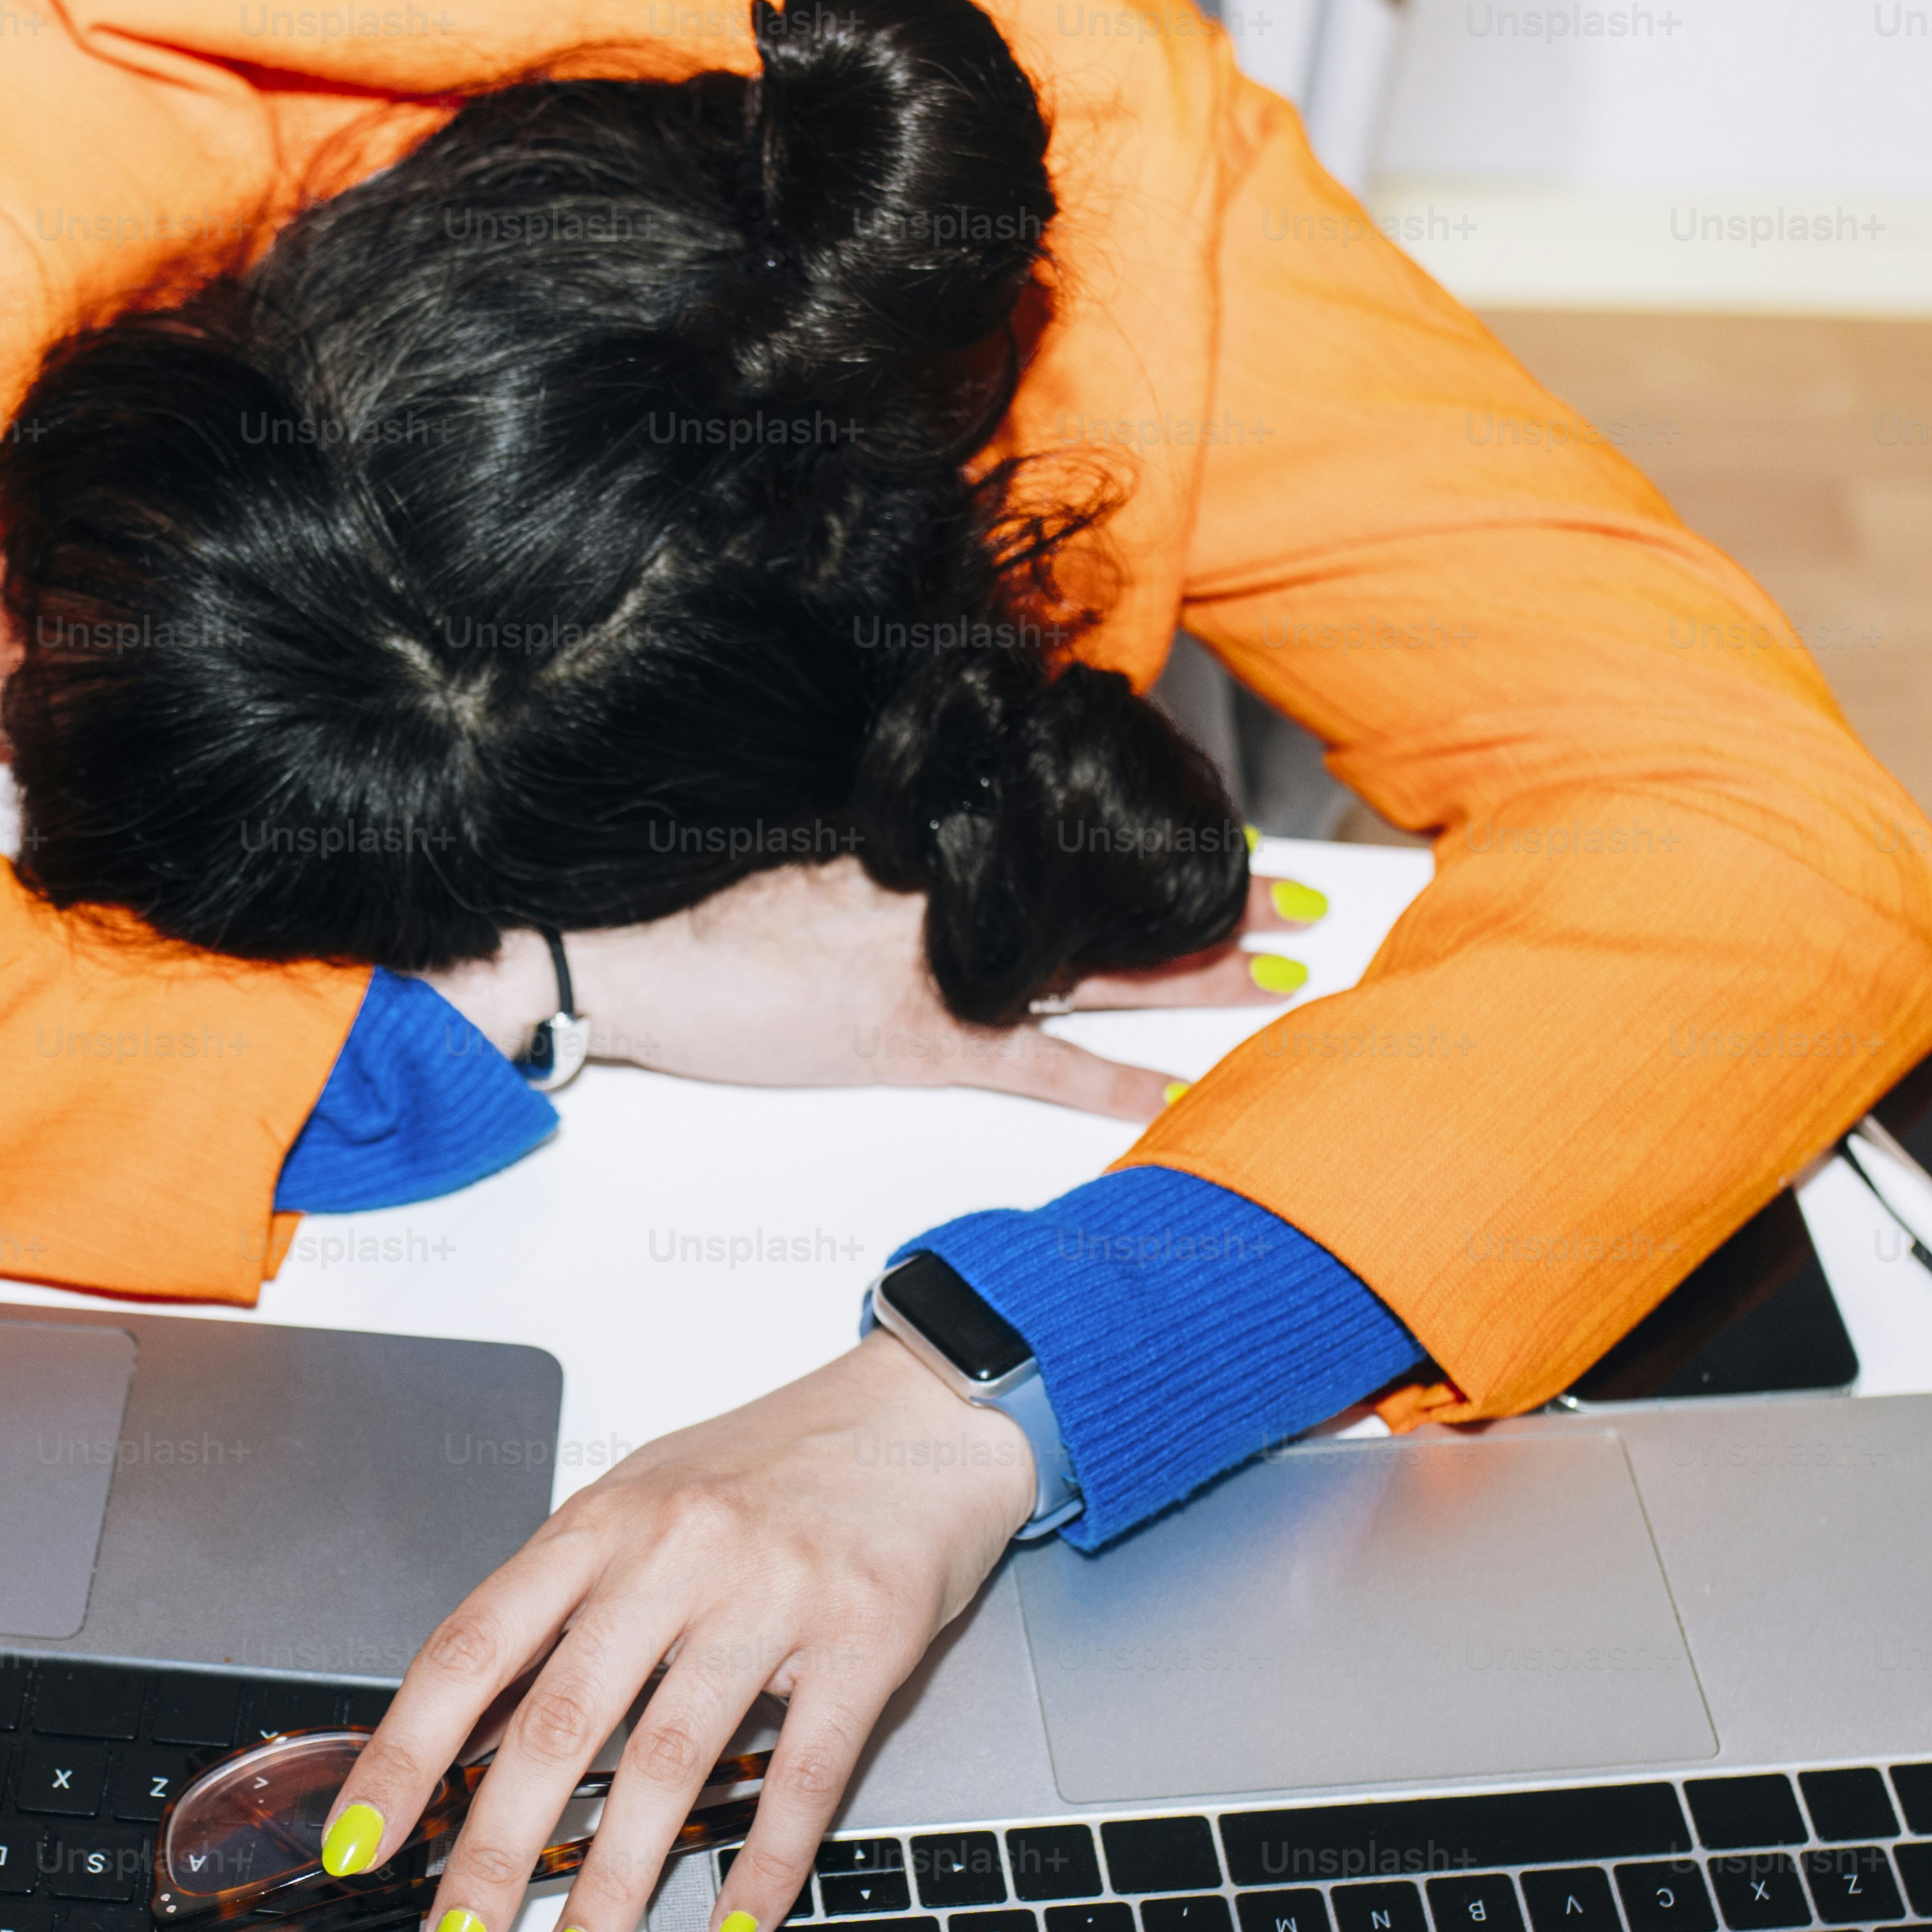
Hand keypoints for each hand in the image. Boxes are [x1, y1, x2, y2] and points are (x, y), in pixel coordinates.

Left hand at [313, 1329, 1038, 1931]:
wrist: (928, 1408)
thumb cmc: (780, 1464)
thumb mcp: (645, 1506)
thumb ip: (567, 1607)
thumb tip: (483, 1727)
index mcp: (601, 1526)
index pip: (473, 1649)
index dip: (405, 1753)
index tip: (362, 1841)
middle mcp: (674, 1556)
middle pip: (559, 1726)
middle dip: (494, 1853)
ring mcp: (770, 1597)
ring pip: (669, 1765)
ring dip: (613, 1884)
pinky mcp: (862, 1642)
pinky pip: (802, 1778)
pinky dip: (762, 1868)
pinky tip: (729, 1931)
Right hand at [416, 861, 1328, 1122]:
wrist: (634, 961)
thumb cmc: (708, 919)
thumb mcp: (813, 862)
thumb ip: (897, 864)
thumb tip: (962, 861)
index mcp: (928, 849)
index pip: (1063, 838)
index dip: (1149, 843)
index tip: (1220, 835)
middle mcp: (951, 898)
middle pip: (1104, 893)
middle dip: (1207, 899)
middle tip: (1297, 900)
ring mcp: (940, 968)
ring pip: (1092, 966)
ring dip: (1189, 974)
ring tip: (1276, 974)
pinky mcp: (915, 1038)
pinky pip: (1035, 1061)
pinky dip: (1107, 1080)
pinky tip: (1173, 1096)